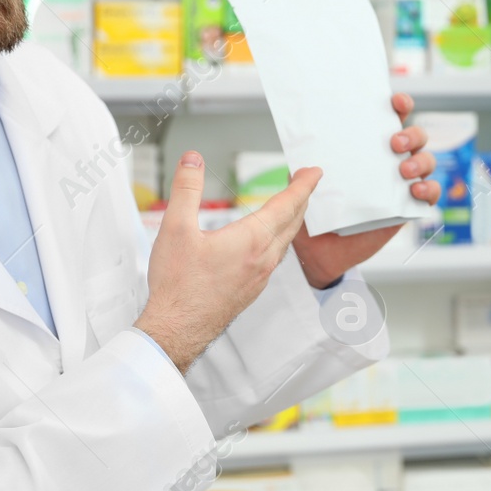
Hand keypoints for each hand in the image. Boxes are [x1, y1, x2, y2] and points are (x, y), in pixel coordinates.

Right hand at [138, 151, 320, 372]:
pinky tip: (269, 240)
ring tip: (290, 205)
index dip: (303, 185)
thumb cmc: (178, 285)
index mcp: (251, 240)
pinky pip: (275, 258)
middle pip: (292, 221)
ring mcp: (260, 276)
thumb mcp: (175, 228)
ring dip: (292, 219)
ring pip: (285, 241)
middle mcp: (263, 258)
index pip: (287, 204)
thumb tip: (193, 161)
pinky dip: (280, 239)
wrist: (177, 329)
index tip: (314, 172)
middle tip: (305, 181)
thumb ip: (186, 189)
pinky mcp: (252, 289)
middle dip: (301, 197)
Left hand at [293, 92, 441, 288]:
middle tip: (394, 142)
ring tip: (404, 170)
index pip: (389, 118)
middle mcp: (387, 161)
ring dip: (421, 161)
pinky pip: (430, 194)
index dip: (399, 105)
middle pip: (416, 136)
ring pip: (427, 161)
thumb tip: (308, 162)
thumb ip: (303, 170)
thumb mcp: (302, 184)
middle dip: (412, 134)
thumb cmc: (312, 210)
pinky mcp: (407, 208)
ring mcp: (400, 184)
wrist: (317, 251)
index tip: (395, 102)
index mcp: (366, 147)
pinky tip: (416, 191)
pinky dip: (429, 190)